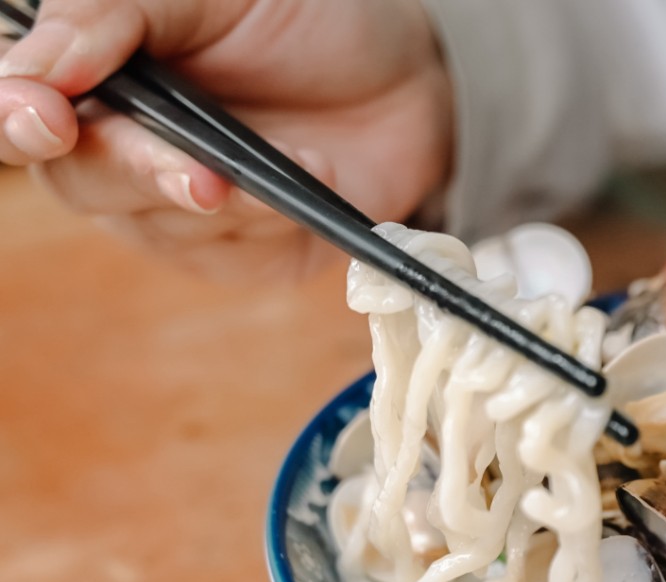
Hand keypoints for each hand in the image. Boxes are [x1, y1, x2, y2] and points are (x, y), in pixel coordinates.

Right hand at [0, 0, 451, 281]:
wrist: (411, 68)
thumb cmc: (305, 15)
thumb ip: (113, 13)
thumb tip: (33, 70)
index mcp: (95, 73)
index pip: (21, 110)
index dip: (19, 119)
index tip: (44, 119)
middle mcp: (123, 147)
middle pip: (83, 180)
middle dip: (138, 172)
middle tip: (195, 173)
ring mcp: (181, 209)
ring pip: (162, 227)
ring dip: (226, 200)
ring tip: (293, 159)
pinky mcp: (246, 255)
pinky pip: (235, 257)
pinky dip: (276, 221)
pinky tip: (314, 175)